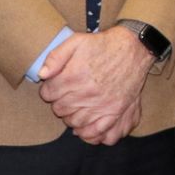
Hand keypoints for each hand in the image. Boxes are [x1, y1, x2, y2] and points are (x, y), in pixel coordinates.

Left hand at [36, 28, 151, 145]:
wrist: (133, 49)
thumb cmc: (103, 45)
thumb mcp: (76, 41)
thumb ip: (56, 56)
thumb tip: (42, 74)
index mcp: (74, 76)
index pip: (48, 94)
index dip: (48, 90)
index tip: (55, 87)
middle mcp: (86, 92)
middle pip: (60, 109)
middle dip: (59, 103)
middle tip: (66, 96)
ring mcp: (100, 104)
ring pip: (74, 122)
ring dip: (70, 117)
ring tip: (75, 107)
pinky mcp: (114, 111)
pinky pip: (95, 131)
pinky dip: (85, 132)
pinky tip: (82, 126)